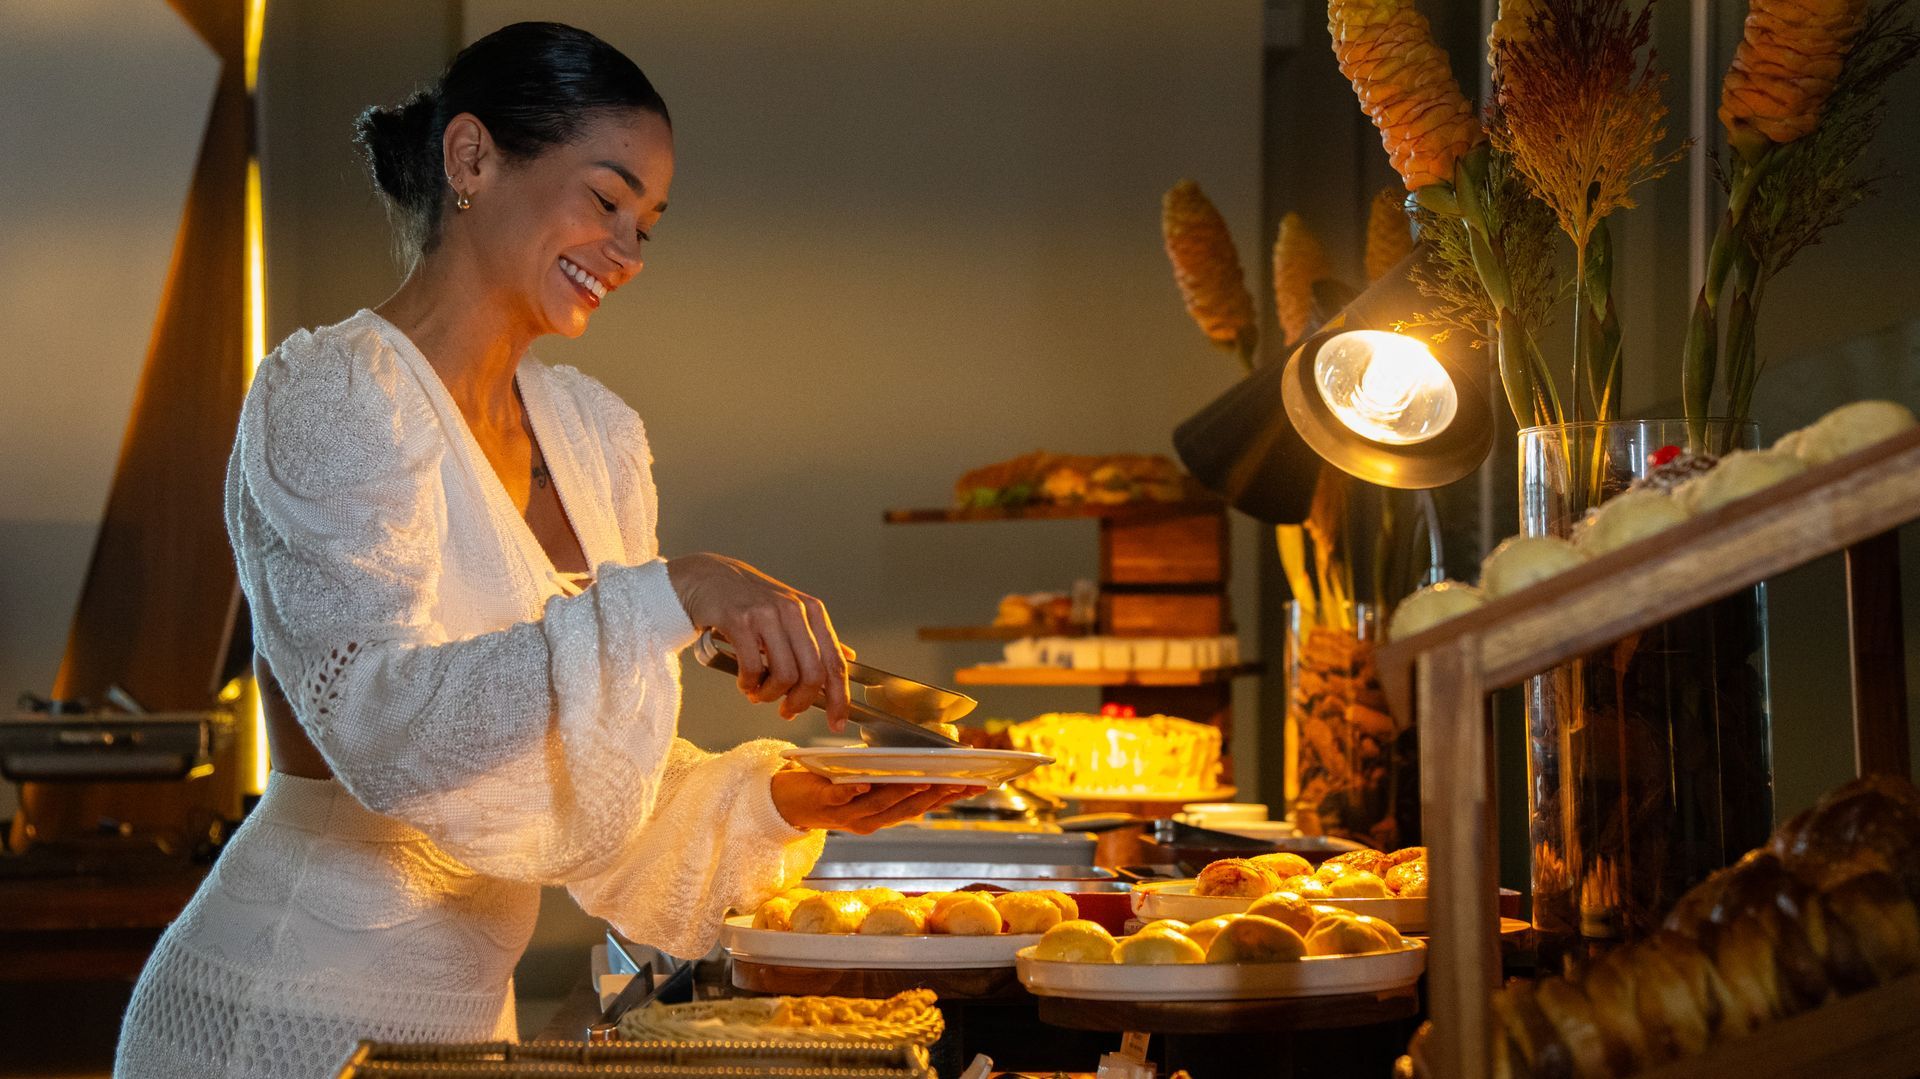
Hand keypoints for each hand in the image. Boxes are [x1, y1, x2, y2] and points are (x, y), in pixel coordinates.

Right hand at [667, 553, 849, 728]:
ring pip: (784, 675)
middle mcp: (794, 611)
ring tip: (759, 693)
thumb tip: (848, 658)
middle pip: (812, 674)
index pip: (835, 663)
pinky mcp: (739, 620)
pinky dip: (748, 684)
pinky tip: (744, 681)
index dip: (839, 698)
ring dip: (770, 695)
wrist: (709, 578)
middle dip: (800, 702)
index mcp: (812, 612)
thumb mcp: (790, 612)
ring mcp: (767, 614)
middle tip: (787, 711)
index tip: (836, 722)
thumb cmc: (750, 600)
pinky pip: (752, 668)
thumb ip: (817, 637)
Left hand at [769, 768, 973, 833]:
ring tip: (925, 780)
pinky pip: (841, 798)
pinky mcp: (825, 803)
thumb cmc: (835, 785)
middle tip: (963, 780)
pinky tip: (865, 784)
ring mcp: (849, 814)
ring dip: (904, 793)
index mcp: (885, 814)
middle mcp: (872, 820)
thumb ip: (895, 775)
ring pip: (881, 805)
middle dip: (938, 794)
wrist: (790, 802)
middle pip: (910, 808)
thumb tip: (928, 754)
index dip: (951, 796)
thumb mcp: (870, 781)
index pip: (925, 805)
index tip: (978, 784)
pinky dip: (853, 792)